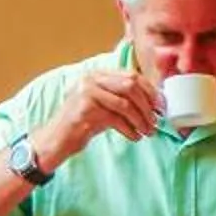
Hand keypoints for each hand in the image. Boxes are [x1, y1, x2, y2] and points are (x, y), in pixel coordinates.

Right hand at [37, 59, 158, 167]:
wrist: (56, 140)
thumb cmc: (82, 124)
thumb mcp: (102, 105)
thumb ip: (121, 98)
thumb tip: (153, 102)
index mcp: (97, 74)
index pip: (130, 75)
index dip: (149, 90)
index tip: (160, 105)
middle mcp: (90, 80)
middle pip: (130, 85)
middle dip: (147, 104)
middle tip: (156, 119)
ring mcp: (86, 93)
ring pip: (125, 103)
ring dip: (141, 119)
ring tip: (148, 131)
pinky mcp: (85, 110)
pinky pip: (116, 119)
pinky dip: (129, 129)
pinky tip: (134, 137)